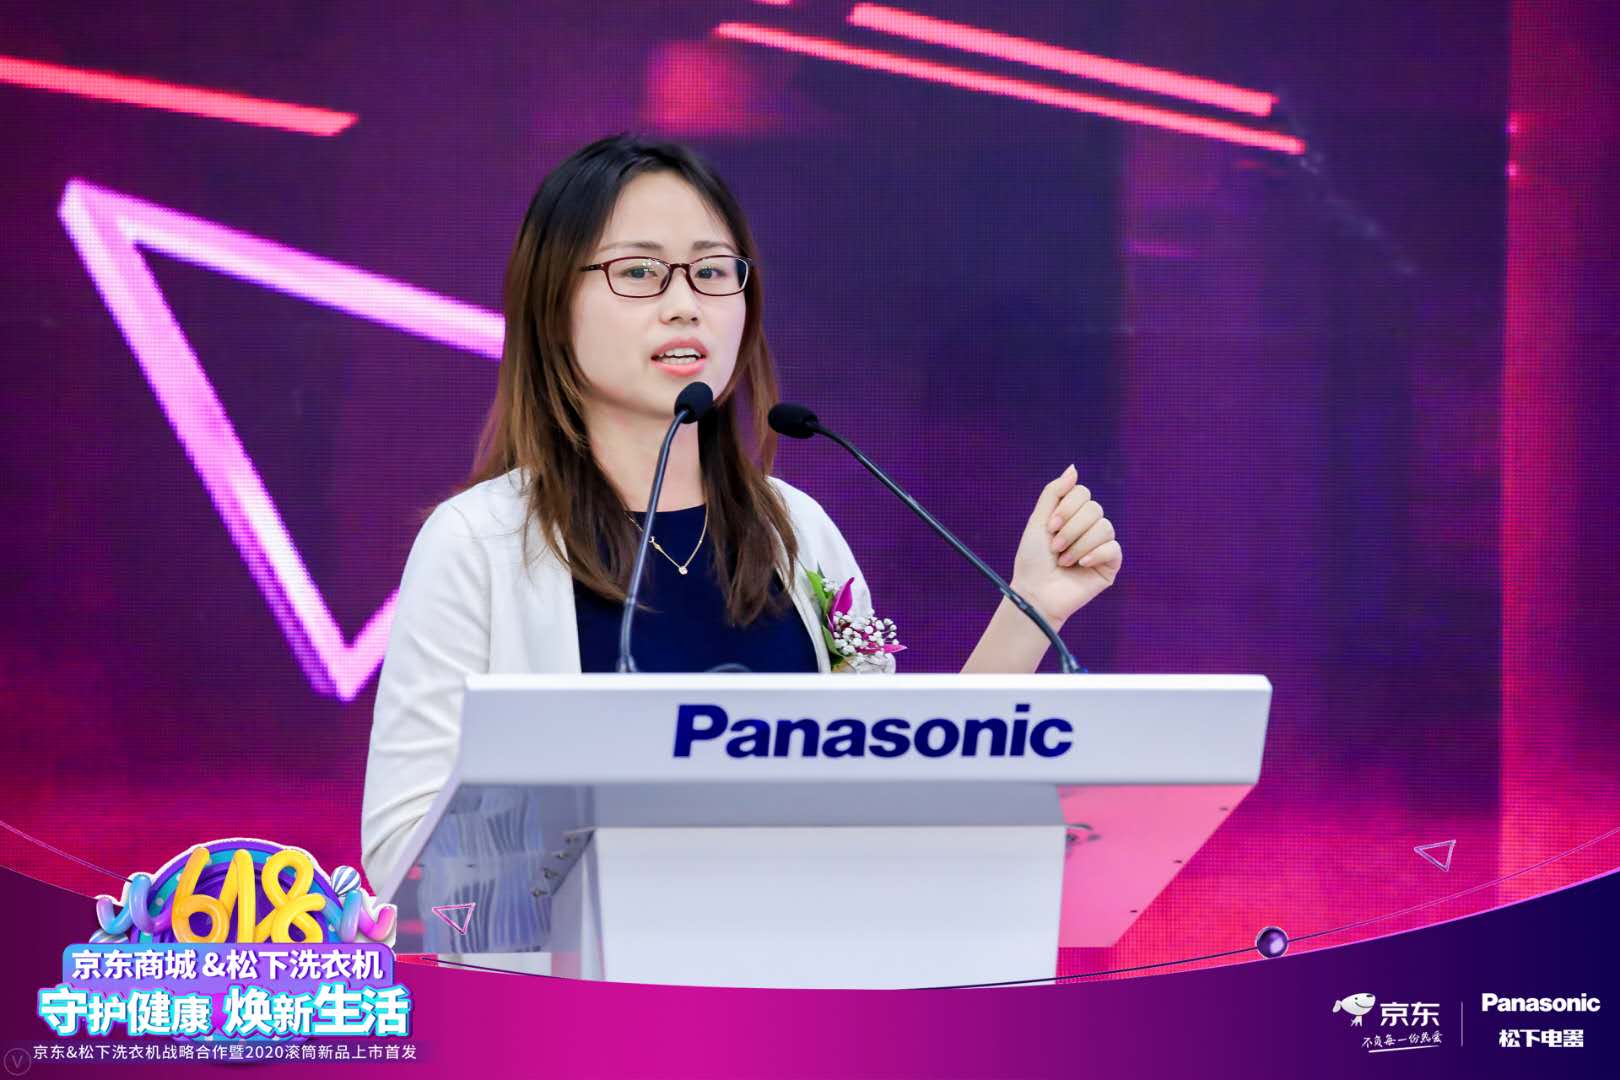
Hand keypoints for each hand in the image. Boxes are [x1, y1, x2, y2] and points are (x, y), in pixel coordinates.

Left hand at [1009, 464, 1121, 626]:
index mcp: (1073, 515)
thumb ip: (1054, 492)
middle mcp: (1089, 528)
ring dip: (1079, 543)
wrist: (1035, 592)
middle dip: (1071, 528)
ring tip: (1064, 561)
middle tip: (1055, 547)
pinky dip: (1095, 553)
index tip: (1050, 526)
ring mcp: (1101, 546)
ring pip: (1104, 527)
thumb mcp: (1038, 520)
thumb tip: (1073, 468)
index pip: (1082, 493)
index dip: (1067, 507)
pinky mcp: (1110, 565)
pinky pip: (1114, 548)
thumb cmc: (1033, 559)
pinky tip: (1082, 564)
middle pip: (1094, 509)